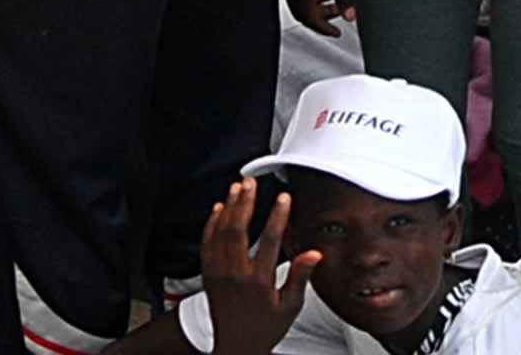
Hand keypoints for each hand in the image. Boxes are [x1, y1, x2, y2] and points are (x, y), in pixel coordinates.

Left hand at [193, 179, 318, 354]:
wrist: (236, 347)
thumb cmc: (264, 329)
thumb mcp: (290, 306)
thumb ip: (300, 277)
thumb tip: (313, 253)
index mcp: (257, 282)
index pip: (268, 241)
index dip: (277, 216)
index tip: (283, 198)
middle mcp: (235, 275)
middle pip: (237, 230)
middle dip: (245, 202)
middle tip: (252, 182)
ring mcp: (218, 274)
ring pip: (220, 233)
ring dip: (229, 207)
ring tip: (237, 187)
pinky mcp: (208, 275)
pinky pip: (207, 243)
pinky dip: (212, 223)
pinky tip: (218, 209)